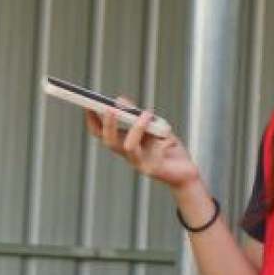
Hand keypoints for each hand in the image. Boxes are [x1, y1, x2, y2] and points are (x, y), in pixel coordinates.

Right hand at [82, 99, 202, 193]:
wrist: (185, 173)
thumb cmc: (169, 149)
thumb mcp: (154, 127)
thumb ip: (138, 115)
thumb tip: (121, 101)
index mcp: (125, 143)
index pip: (102, 133)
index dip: (93, 120)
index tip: (88, 104)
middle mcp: (129, 155)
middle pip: (110, 142)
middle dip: (109, 125)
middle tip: (110, 108)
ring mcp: (140, 164)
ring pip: (128, 147)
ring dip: (136, 128)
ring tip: (145, 114)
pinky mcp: (153, 170)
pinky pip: (154, 152)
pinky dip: (162, 140)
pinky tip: (168, 136)